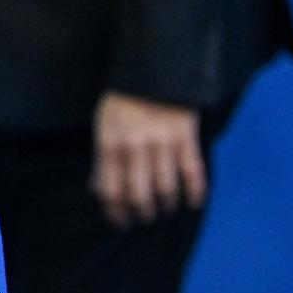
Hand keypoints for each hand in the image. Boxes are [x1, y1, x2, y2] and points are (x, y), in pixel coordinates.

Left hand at [90, 91, 206, 228]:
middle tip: (144, 219)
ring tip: (163, 211)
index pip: (111, 190)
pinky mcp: (186, 138)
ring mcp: (163, 143)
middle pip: (139, 196)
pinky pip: (193, 174)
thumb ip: (101, 159)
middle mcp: (135, 146)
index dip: (115, 213)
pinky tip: (191, 202)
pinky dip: (194, 193)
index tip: (120, 223)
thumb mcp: (103, 125)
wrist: (153, 70)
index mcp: (110, 143)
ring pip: (166, 189)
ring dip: (165, 207)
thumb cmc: (123, 101)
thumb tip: (98, 191)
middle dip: (141, 215)